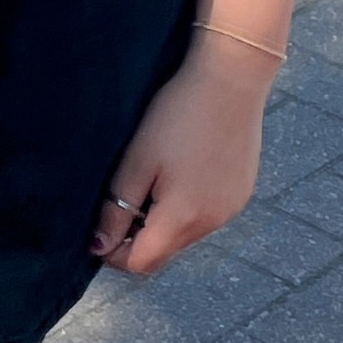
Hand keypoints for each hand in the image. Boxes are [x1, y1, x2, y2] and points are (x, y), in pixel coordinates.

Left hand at [93, 39, 274, 274]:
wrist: (232, 79)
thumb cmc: (177, 115)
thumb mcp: (136, 161)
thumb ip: (116, 209)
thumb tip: (100, 248)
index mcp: (181, 217)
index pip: (141, 264)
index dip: (114, 253)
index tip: (103, 226)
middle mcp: (211, 223)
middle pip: (164, 253)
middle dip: (139, 238)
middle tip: (126, 198)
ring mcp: (231, 210)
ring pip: (186, 235)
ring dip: (164, 222)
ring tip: (157, 180)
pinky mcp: (242, 195)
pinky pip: (208, 217)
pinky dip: (189, 208)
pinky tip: (185, 171)